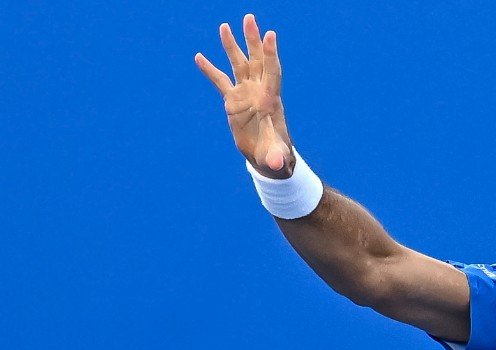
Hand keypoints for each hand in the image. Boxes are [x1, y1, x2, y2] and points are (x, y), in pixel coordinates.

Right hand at [195, 14, 294, 176]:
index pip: (272, 72)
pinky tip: (199, 56)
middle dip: (253, 40)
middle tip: (250, 18)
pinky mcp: (233, 100)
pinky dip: (210, 69)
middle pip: (257, 60)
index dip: (270, 54)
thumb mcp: (274, 157)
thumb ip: (275, 158)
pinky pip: (220, 80)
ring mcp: (246, 93)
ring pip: (239, 64)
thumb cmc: (274, 155)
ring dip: (233, 46)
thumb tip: (276, 166)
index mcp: (270, 100)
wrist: (266, 156)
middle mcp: (259, 92)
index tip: (271, 35)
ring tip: (225, 26)